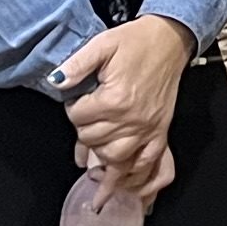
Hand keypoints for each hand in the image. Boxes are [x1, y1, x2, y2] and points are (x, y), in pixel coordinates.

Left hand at [53, 16, 191, 196]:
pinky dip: (132, 177)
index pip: (78, 118)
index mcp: (115, 98)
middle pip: (93, 140)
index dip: (73, 109)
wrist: (169, 39)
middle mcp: (132, 119)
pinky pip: (146, 164)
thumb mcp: (103, 44)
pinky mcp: (160, 132)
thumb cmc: (136, 41)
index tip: (78, 100)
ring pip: (114, 159)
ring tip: (92, 159)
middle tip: (87, 118)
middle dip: (84, 130)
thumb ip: (77, 64)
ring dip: (100, 158)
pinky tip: (119, 185)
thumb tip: (56, 82)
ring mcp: (148, 129)